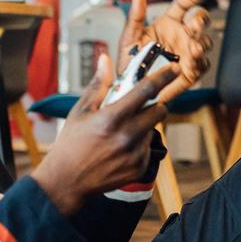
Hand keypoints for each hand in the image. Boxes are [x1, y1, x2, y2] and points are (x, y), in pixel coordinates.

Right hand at [32, 54, 172, 215]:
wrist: (67, 181)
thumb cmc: (70, 144)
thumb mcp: (80, 111)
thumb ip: (98, 85)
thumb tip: (105, 60)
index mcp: (112, 117)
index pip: (146, 90)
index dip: (163, 77)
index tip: (174, 69)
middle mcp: (127, 136)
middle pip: (159, 110)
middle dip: (153, 104)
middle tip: (139, 106)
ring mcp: (136, 154)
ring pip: (153, 129)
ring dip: (143, 125)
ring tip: (120, 132)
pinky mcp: (139, 167)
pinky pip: (148, 147)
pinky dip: (139, 144)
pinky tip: (119, 148)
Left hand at [117, 0, 211, 103]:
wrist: (133, 89)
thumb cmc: (132, 63)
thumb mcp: (129, 38)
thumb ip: (135, 17)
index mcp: (168, 23)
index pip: (183, 5)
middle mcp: (182, 35)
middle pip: (200, 21)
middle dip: (201, 20)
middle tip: (194, 25)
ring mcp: (189, 52)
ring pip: (205, 41)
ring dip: (202, 43)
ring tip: (194, 48)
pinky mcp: (193, 71)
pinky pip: (203, 64)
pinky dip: (200, 62)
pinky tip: (192, 62)